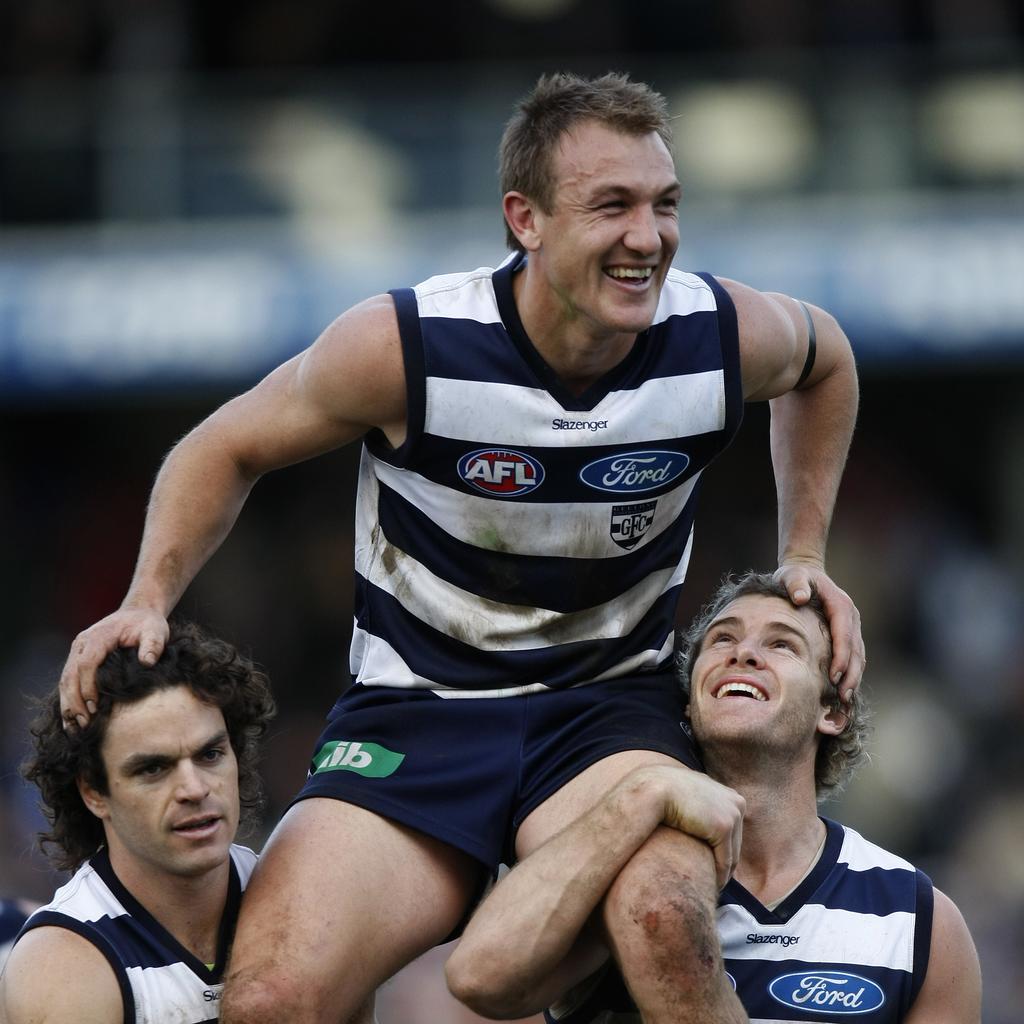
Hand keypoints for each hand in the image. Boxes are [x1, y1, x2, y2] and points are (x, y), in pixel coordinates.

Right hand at [60, 609, 168, 728]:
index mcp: (97, 636)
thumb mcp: (155, 631)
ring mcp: (77, 652)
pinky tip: (71, 720)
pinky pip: (68, 682)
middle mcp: (81, 644)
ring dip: (68, 704)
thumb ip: (152, 645)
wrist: (137, 614)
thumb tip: (147, 661)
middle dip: (74, 701)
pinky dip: (68, 701)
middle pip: (70, 675)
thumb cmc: (146, 624)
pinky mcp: (77, 661)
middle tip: (84, 723)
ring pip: (65, 680)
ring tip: (75, 727)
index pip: (86, 663)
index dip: (88, 686)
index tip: (94, 706)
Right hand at [630, 766, 744, 889]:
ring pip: (732, 855)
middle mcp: (736, 802)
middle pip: (735, 843)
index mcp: (729, 794)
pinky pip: (725, 861)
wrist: (654, 787)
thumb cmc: (665, 794)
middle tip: (714, 880)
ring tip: (711, 886)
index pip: (732, 830)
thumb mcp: (690, 797)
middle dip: (725, 862)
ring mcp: (732, 813)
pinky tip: (710, 886)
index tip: (713, 865)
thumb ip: (700, 806)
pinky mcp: (724, 826)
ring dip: (723, 873)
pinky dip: (719, 877)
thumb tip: (698, 819)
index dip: (724, 850)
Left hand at [774, 562, 864, 701]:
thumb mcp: (793, 575)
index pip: (844, 634)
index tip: (835, 675)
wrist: (805, 572)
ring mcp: (852, 627)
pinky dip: (850, 673)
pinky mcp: (847, 634)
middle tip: (843, 697)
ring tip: (845, 699)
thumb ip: (796, 584)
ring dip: (853, 678)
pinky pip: (853, 656)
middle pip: (855, 650)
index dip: (841, 656)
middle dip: (851, 674)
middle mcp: (851, 617)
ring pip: (858, 656)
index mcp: (841, 605)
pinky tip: (842, 689)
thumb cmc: (796, 576)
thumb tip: (800, 597)